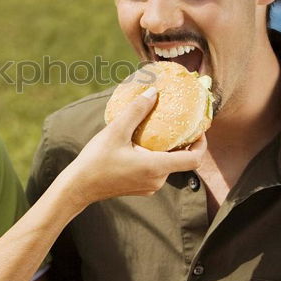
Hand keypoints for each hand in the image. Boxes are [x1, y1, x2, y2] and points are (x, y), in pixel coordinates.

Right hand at [62, 87, 205, 209]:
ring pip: (167, 165)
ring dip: (166, 149)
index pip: (194, 159)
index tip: (199, 129)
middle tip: (176, 122)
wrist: (79, 187)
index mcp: (156, 167)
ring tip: (157, 130)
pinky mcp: (140, 188)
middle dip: (181, 142)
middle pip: (181, 161)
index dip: (201, 144)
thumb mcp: (116, 131)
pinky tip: (141, 144)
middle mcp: (157, 180)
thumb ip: (136, 111)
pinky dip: (155, 157)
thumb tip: (154, 92)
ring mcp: (149, 186)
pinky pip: (156, 171)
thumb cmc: (96, 161)